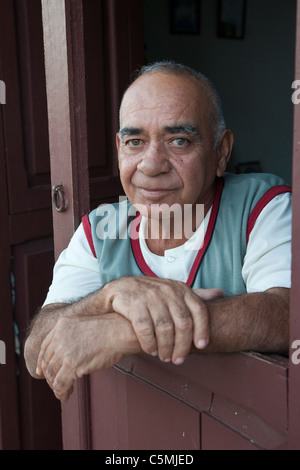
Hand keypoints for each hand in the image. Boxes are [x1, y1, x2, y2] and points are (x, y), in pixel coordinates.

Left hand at [36, 313, 139, 401]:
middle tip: (57, 385)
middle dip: (50, 376)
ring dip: (56, 387)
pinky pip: (61, 384)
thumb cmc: (109, 329)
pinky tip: (66, 396)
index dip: (41, 362)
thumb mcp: (84, 325)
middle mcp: (59, 337)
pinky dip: (61, 393)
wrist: (119, 331)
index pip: (44, 347)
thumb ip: (71, 335)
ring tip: (63, 393)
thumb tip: (67, 354)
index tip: (41, 372)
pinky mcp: (72, 364)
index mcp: (61, 325)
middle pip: (47, 362)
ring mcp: (65, 351)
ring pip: (52, 375)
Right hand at [101, 276, 222, 364]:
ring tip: (164, 357)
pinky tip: (150, 350)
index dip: (202, 330)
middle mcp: (168, 291)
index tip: (201, 346)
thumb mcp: (174, 291)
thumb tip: (220, 294)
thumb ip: (195, 295)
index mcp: (180, 289)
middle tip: (179, 359)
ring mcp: (150, 296)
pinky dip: (149, 343)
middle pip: (183, 323)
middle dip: (183, 345)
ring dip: (166, 347)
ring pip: (165, 328)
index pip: (199, 310)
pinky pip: (145, 329)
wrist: (120, 289)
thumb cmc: (150, 295)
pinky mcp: (134, 304)